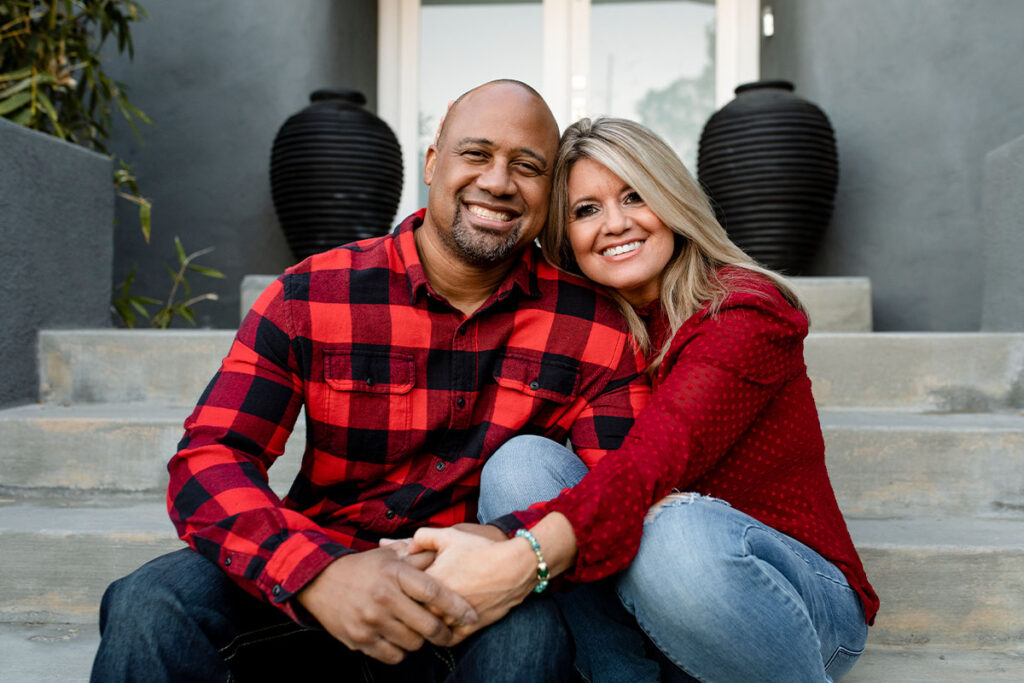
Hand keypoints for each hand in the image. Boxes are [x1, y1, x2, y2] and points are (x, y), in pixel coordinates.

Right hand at [296, 543, 477, 663]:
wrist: (319, 582)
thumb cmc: (362, 567)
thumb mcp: (388, 555)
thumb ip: (417, 556)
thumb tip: (445, 554)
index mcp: (394, 573)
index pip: (434, 592)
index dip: (457, 606)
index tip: (471, 616)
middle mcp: (383, 598)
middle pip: (427, 625)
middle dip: (443, 633)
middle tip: (447, 633)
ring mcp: (371, 621)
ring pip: (412, 643)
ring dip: (419, 641)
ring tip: (416, 632)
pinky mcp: (360, 639)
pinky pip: (392, 656)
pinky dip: (400, 651)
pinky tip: (398, 639)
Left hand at [406, 525, 537, 642]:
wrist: (514, 567)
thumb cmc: (481, 549)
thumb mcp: (449, 536)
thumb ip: (422, 538)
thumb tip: (406, 548)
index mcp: (428, 582)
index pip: (401, 591)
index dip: (399, 586)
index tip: (400, 583)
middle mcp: (437, 605)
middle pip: (411, 612)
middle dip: (407, 606)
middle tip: (406, 601)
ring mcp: (452, 619)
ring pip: (427, 629)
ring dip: (423, 623)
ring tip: (421, 614)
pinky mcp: (467, 629)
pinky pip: (446, 639)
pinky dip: (441, 635)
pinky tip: (440, 624)